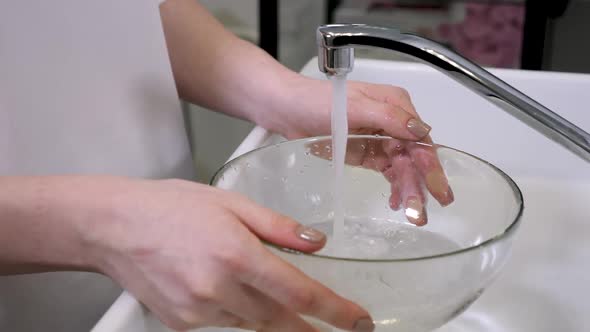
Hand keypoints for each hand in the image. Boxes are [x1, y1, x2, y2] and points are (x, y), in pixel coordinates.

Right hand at [87, 177, 372, 330]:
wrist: (114, 227)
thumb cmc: (170, 207)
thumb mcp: (231, 202)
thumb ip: (278, 226)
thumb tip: (316, 243)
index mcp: (236, 254)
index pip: (298, 293)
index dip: (334, 311)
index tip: (357, 321)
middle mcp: (218, 289)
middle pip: (280, 318)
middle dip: (308, 325)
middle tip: (335, 327)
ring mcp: (198, 311)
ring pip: (253, 324)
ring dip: (271, 315)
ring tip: (268, 294)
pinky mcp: (182, 324)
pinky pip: (224, 324)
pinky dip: (237, 313)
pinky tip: (227, 291)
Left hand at [262, 78, 453, 224]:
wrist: (289, 111)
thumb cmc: (316, 100)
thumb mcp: (353, 106)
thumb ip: (388, 116)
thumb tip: (420, 129)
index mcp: (396, 104)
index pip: (420, 138)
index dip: (430, 164)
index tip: (436, 187)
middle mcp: (393, 122)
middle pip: (414, 157)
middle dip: (421, 184)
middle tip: (422, 211)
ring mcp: (381, 139)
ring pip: (404, 168)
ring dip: (410, 191)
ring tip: (414, 215)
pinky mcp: (369, 154)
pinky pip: (389, 173)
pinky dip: (395, 188)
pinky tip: (396, 203)